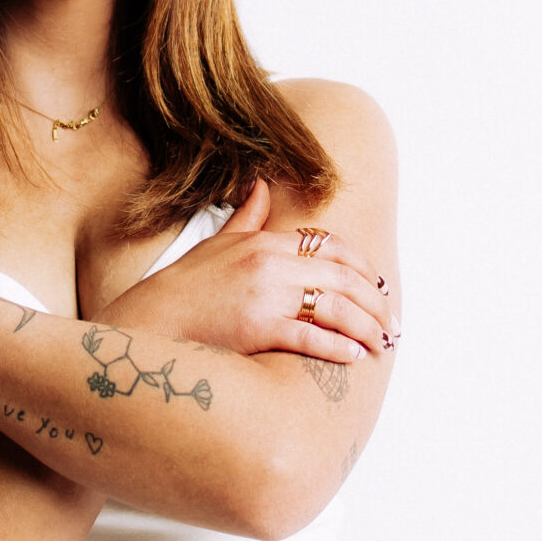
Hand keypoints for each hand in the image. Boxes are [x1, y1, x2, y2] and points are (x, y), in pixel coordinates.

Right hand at [97, 180, 397, 361]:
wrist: (150, 322)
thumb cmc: (184, 288)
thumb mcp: (216, 245)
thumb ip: (245, 217)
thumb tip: (260, 185)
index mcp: (264, 242)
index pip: (329, 245)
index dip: (360, 265)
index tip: (377, 285)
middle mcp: (270, 265)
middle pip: (342, 276)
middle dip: (374, 301)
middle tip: (391, 321)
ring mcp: (266, 296)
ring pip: (335, 307)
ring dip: (366, 327)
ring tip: (381, 343)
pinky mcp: (259, 329)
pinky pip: (311, 336)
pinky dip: (337, 347)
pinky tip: (353, 356)